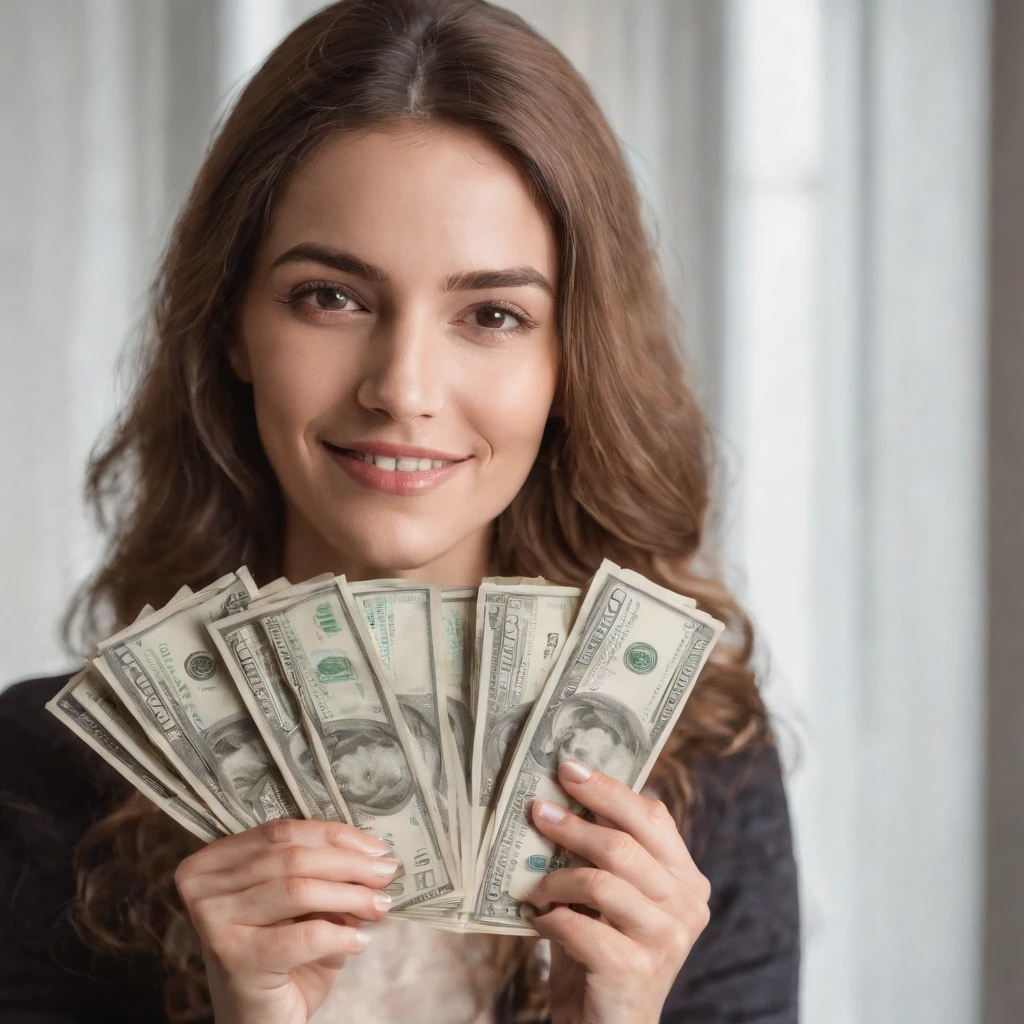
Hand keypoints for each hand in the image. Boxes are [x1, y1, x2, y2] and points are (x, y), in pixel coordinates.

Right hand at [174, 818, 401, 1023]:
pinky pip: (304, 936)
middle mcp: (203, 887)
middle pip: (292, 858)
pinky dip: (340, 937)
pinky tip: (361, 941)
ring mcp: (214, 923)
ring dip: (352, 896)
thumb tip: (374, 851)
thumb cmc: (281, 955)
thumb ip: (320, 871)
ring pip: (299, 890)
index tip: (377, 847)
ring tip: (381, 905)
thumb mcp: (299, 904)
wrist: (259, 1022)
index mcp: (212, 862)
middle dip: (350, 864)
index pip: (281, 832)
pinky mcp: (236, 960)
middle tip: (389, 872)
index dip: (334, 836)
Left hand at [523, 760, 710, 1023]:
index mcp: (687, 879)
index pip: (652, 817)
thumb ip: (602, 852)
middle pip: (624, 846)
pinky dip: (551, 919)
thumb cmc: (604, 949)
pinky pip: (581, 928)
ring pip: (601, 883)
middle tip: (537, 812)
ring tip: (533, 885)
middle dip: (573, 824)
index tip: (567, 770)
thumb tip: (562, 793)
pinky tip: (539, 919)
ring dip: (556, 878)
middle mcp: (687, 907)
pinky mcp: (635, 971)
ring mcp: (666, 941)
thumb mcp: (611, 896)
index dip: (608, 789)